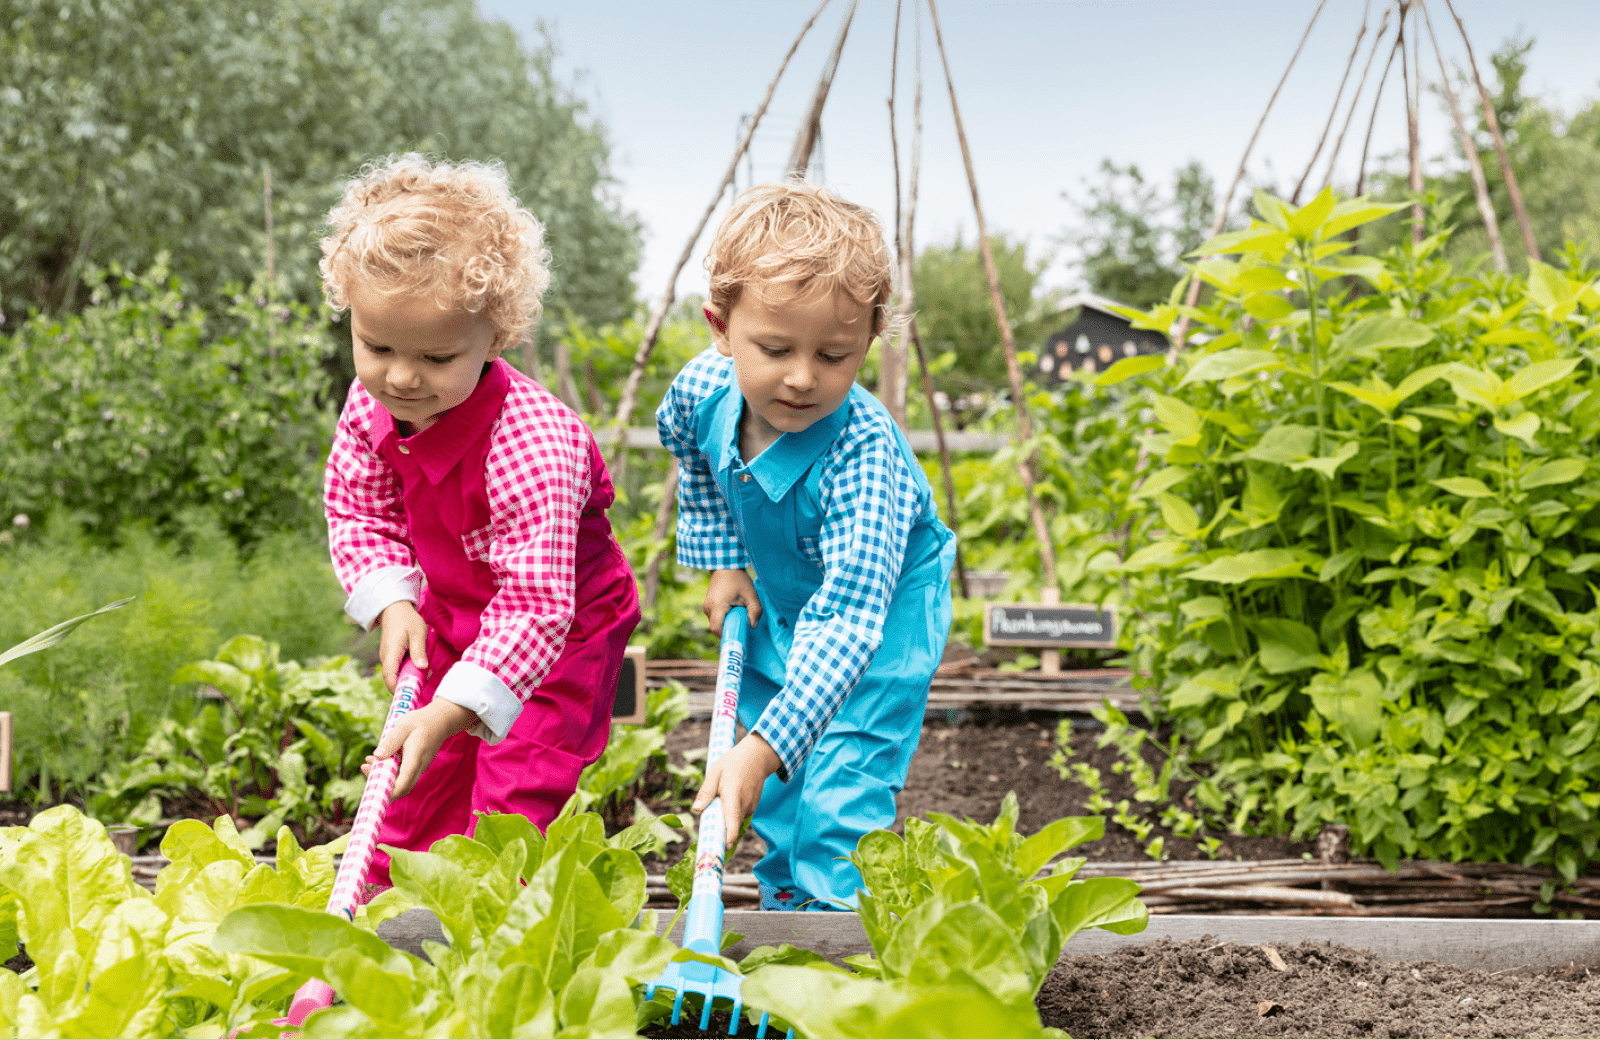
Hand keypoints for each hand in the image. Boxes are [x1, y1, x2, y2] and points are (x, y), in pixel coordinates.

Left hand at [363, 697, 478, 797]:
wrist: (441, 719)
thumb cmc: (421, 721)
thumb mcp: (403, 726)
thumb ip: (391, 741)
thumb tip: (376, 756)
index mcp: (415, 757)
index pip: (403, 783)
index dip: (389, 792)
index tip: (374, 791)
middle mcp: (419, 766)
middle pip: (401, 787)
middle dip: (382, 784)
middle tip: (364, 768)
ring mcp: (420, 767)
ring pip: (402, 781)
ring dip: (384, 776)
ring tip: (368, 761)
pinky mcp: (418, 765)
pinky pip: (404, 774)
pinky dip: (391, 771)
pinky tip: (380, 758)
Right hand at [378, 601, 428, 690]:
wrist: (395, 609)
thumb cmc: (407, 620)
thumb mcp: (417, 633)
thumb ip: (419, 650)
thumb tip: (422, 668)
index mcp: (391, 652)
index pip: (389, 675)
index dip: (396, 688)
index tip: (408, 695)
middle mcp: (386, 657)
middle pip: (391, 678)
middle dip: (403, 687)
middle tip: (419, 692)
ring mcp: (387, 657)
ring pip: (394, 674)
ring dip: (406, 679)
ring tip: (421, 681)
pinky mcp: (390, 656)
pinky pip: (396, 668)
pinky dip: (405, 672)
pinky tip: (418, 670)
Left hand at [692, 733, 780, 850]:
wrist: (758, 756)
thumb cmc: (733, 762)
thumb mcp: (715, 771)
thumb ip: (706, 791)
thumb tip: (696, 810)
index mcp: (733, 794)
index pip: (732, 821)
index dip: (728, 837)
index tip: (722, 850)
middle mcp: (744, 804)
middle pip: (730, 826)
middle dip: (719, 831)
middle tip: (707, 829)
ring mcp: (751, 806)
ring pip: (734, 821)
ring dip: (724, 820)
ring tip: (718, 803)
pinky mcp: (752, 807)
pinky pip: (738, 816)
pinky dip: (730, 815)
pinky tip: (726, 802)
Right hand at [704, 568, 761, 631]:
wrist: (725, 565)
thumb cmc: (738, 579)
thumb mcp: (750, 594)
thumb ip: (755, 611)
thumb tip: (753, 626)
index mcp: (717, 606)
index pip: (716, 629)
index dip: (726, 636)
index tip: (737, 636)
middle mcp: (708, 608)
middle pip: (716, 627)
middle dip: (728, 629)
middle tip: (741, 626)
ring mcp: (706, 606)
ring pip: (715, 622)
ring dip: (725, 623)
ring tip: (738, 616)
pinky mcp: (708, 604)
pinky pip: (714, 617)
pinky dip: (723, 618)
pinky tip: (733, 612)